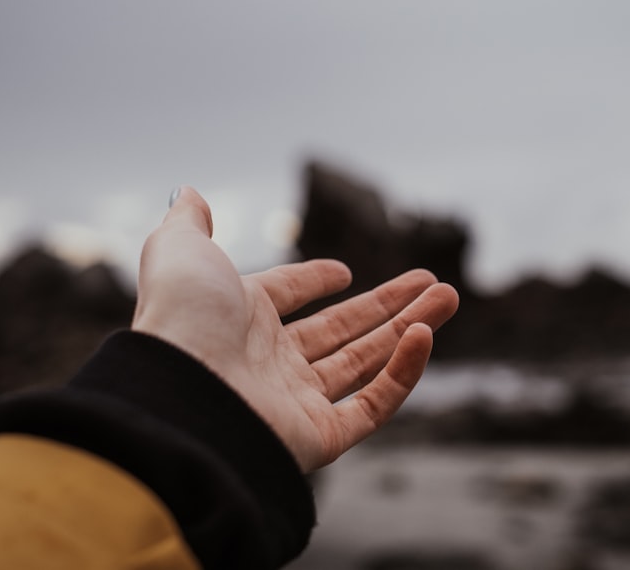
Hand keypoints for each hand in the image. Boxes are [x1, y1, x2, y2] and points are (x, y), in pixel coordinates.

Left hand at [131, 187, 458, 470]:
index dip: (314, 282)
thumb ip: (189, 222)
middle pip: (342, 330)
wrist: (180, 397)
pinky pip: (372, 406)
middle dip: (388, 304)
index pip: (286, 298)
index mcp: (239, 319)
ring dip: (411, 328)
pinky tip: (425, 335)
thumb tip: (190, 192)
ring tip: (449, 296)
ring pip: (367, 363)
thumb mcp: (180, 251)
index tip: (344, 272)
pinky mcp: (318, 438)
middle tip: (433, 282)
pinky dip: (403, 372)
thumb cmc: (181, 320)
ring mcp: (295, 402)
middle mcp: (269, 362)